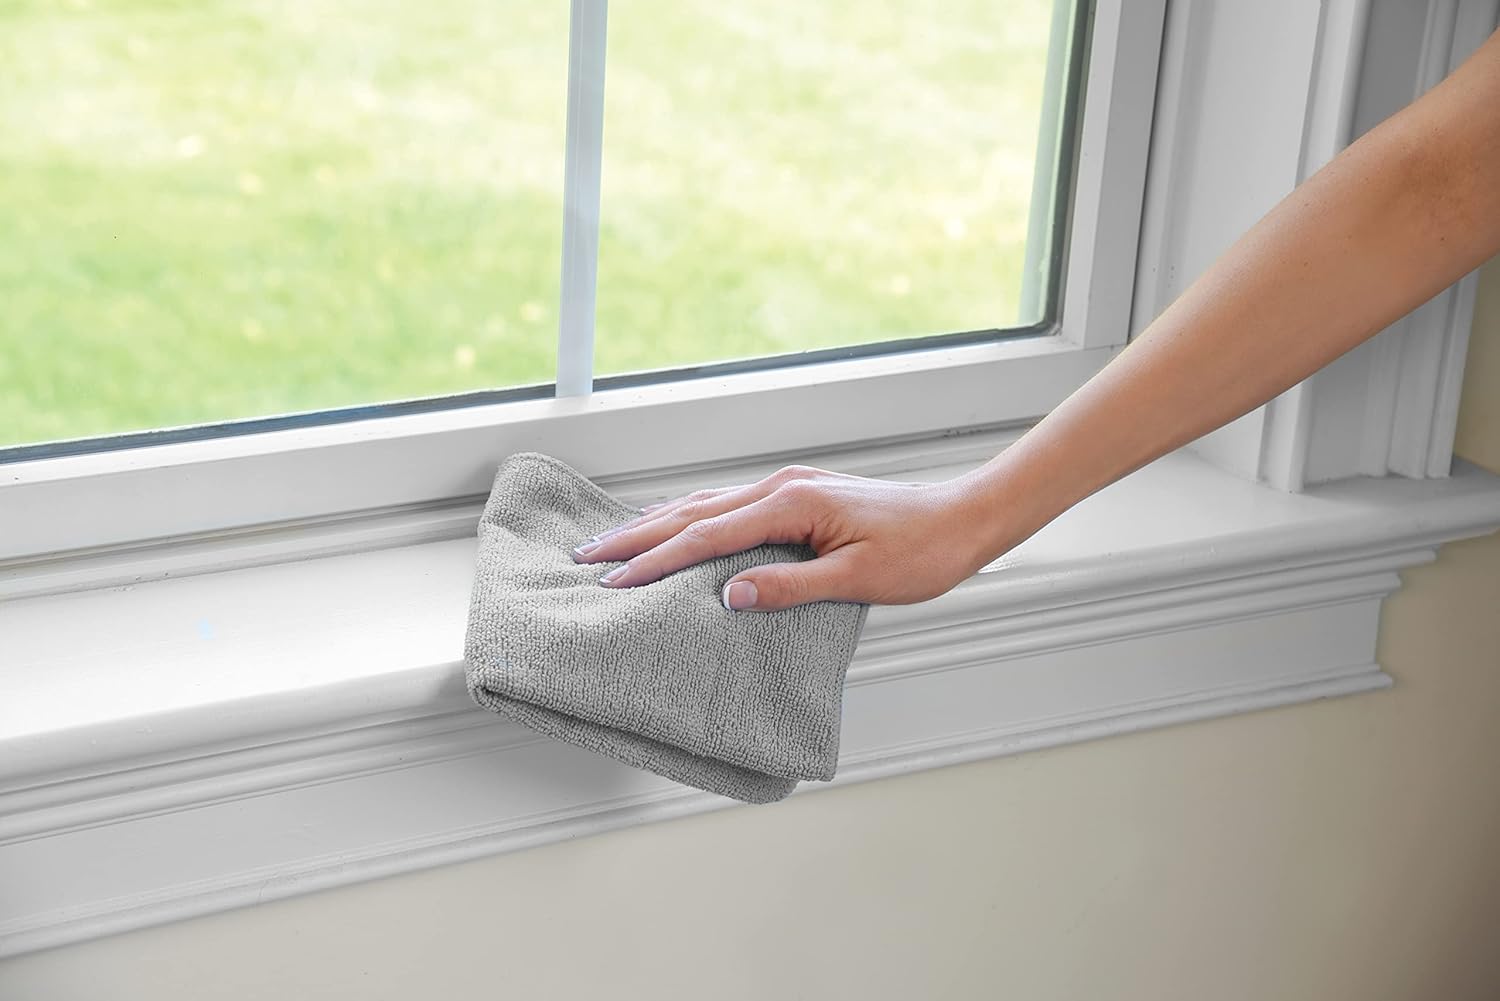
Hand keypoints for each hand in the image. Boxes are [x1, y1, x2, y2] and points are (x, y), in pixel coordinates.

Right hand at [570, 464, 998, 610]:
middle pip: (693, 511)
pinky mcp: (799, 495)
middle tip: (588, 558)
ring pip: (706, 503)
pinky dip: (691, 516)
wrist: (962, 518)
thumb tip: (730, 594)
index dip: (656, 561)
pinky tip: (677, 524)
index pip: (706, 536)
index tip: (614, 582)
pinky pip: (728, 504)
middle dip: (637, 536)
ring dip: (657, 523)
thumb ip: (791, 587)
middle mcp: (783, 487)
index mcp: (792, 504)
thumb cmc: (921, 550)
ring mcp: (789, 487)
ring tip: (614, 542)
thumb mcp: (858, 578)